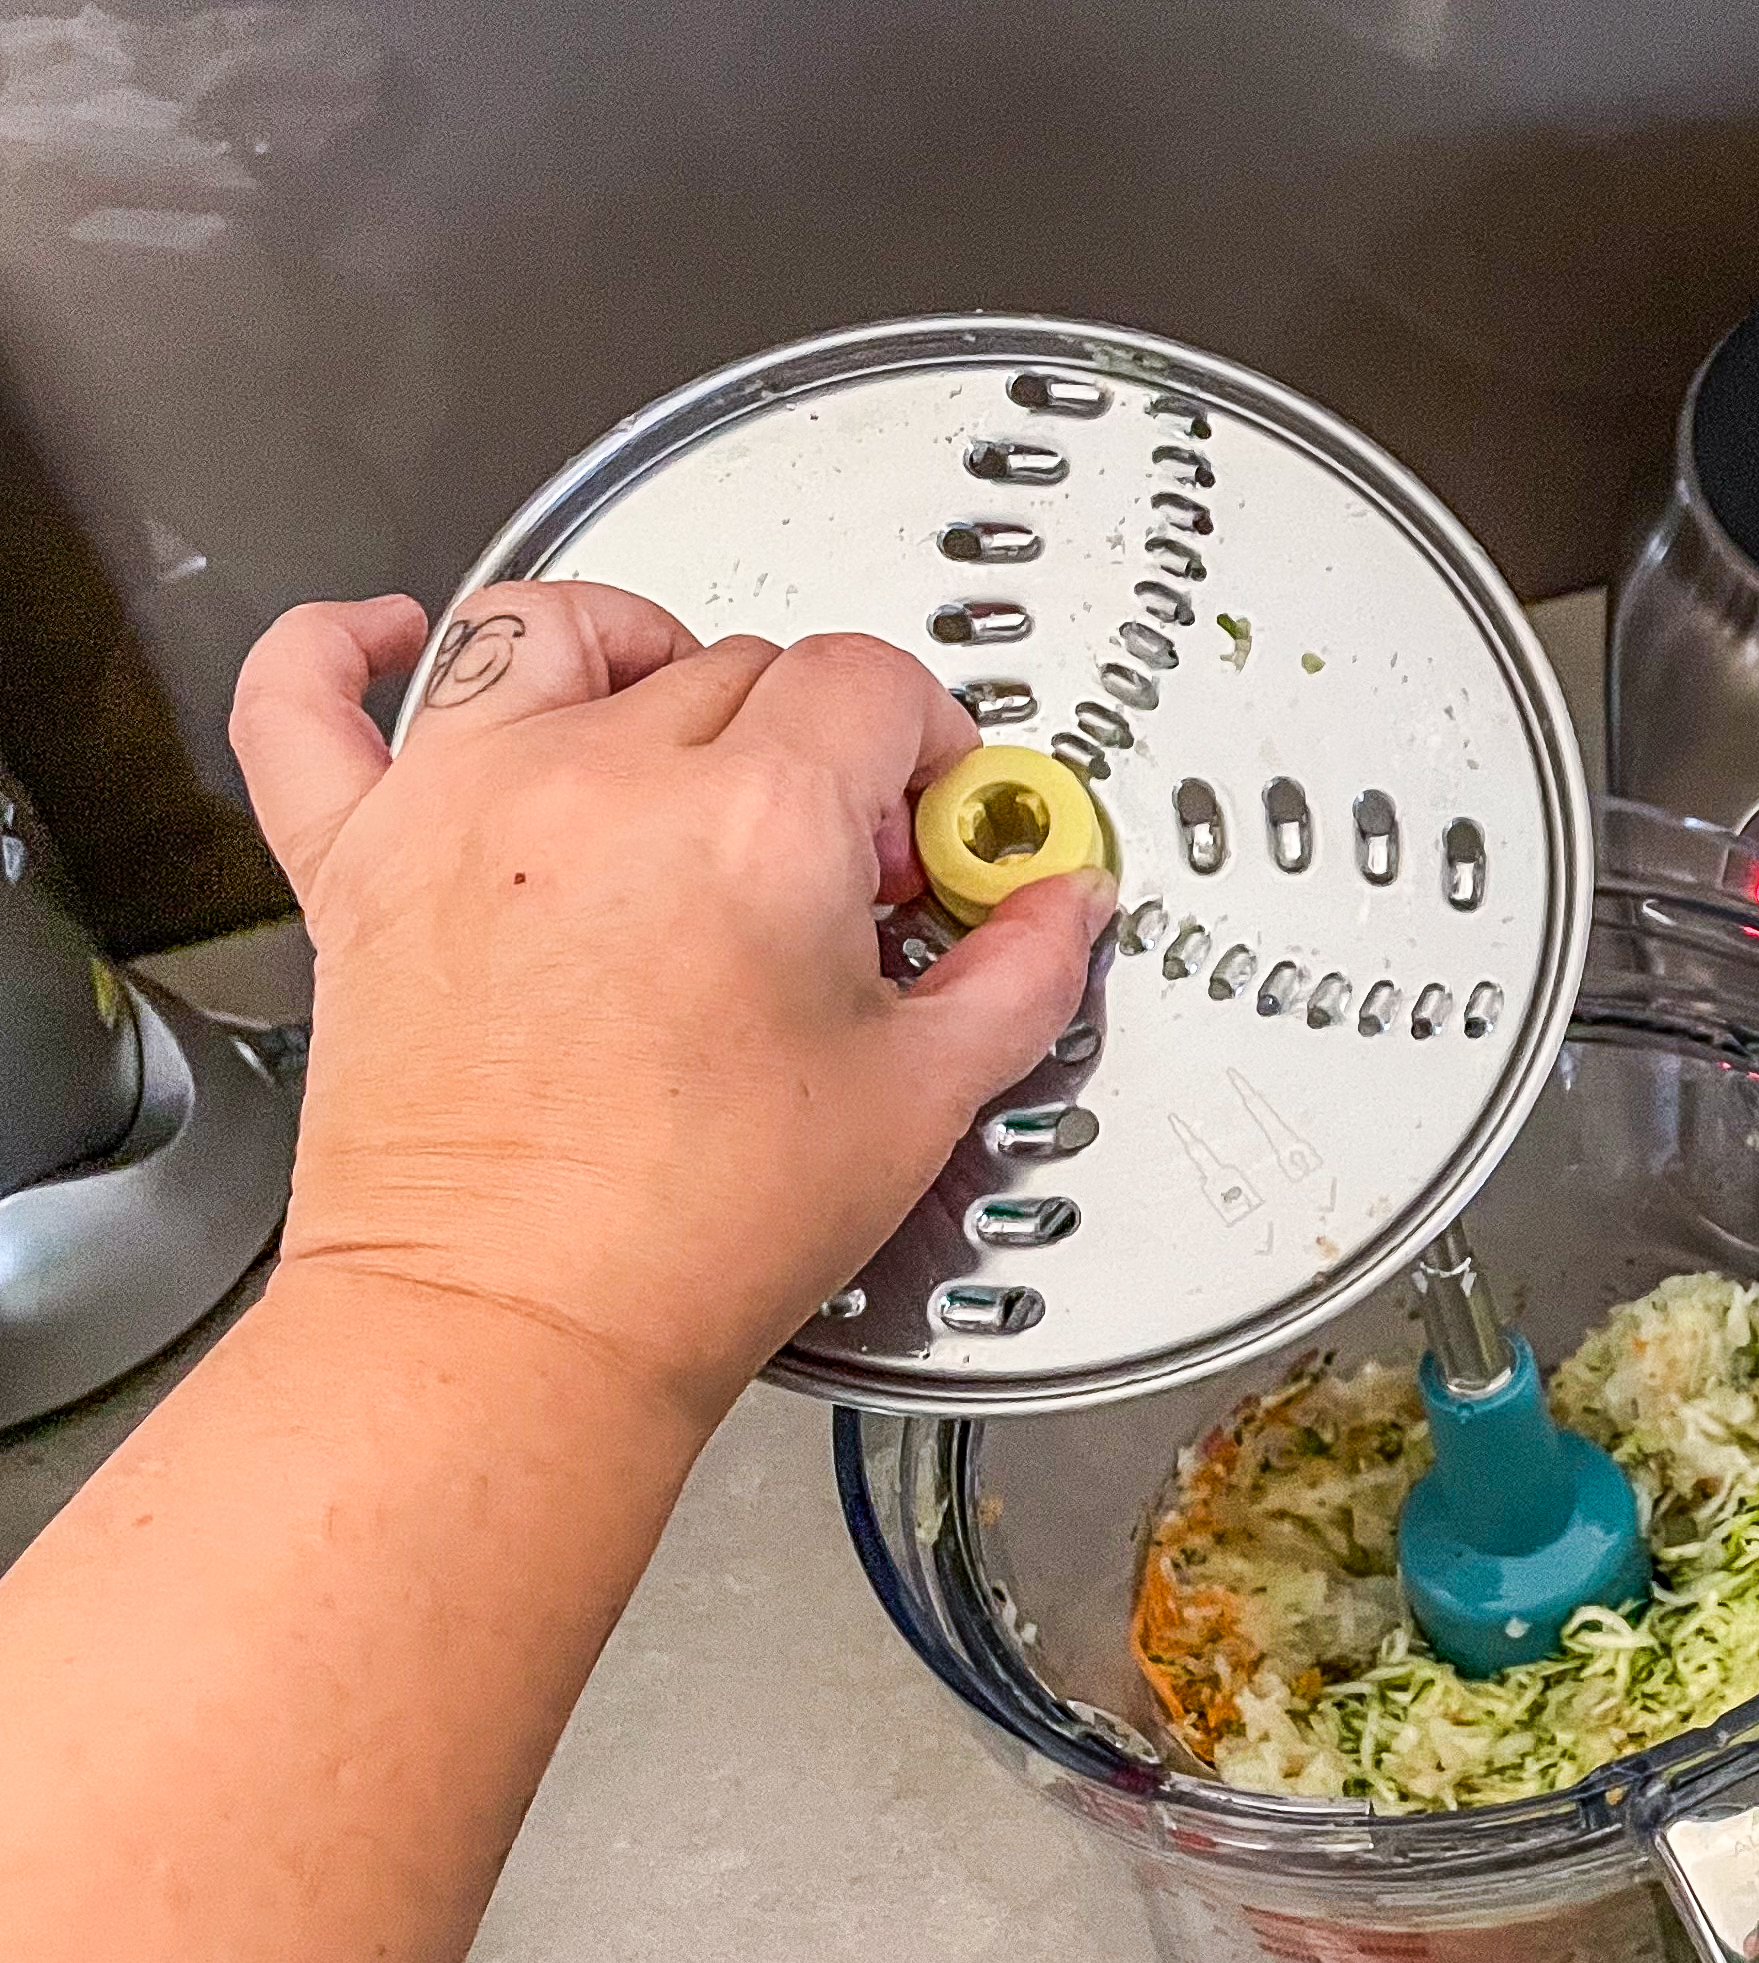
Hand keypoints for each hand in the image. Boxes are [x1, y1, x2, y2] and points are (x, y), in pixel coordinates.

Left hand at [230, 582, 1112, 1415]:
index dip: (927, 742)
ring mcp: (464, 808)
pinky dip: (328, 652)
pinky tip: (378, 638)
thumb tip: (1062, 906)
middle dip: (811, 745)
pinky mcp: (357, 862)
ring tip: (669, 715)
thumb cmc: (692, 1234)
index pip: (872, 683)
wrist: (512, 1330)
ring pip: (552, 633)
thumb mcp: (917, 1100)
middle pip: (738, 665)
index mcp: (757, 821)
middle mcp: (602, 780)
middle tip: (830, 865)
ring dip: (634, 648)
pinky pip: (303, 705)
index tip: (930, 822)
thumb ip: (1017, 974)